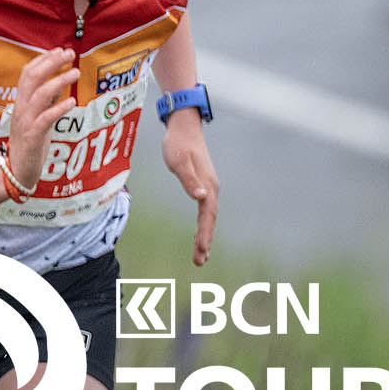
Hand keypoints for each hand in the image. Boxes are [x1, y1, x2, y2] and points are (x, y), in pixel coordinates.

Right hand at [6, 46, 78, 192]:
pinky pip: (45, 119)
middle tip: (70, 54)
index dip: (43, 59)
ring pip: (39, 94)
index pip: (28, 73)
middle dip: (51, 63)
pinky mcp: (32, 136)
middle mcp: (21, 108)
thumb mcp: (39, 117)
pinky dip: (58, 108)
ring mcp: (25, 121)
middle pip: (32, 77)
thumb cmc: (30, 143)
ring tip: (75, 73)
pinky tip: (72, 102)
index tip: (60, 50)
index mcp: (21, 102)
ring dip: (58, 81)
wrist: (16, 171)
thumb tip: (60, 81)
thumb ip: (47, 100)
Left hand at [161, 120, 218, 265]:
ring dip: (205, 236)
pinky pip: (205, 210)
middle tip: (199, 262)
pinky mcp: (203, 185)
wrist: (183, 127)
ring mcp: (208, 187)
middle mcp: (211, 189)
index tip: (201, 250)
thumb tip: (201, 198)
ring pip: (209, 217)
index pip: (207, 215)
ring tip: (201, 256)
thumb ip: (189, 180)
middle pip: (210, 220)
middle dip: (205, 241)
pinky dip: (204, 225)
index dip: (204, 233)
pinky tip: (199, 234)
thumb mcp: (178, 161)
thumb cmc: (177, 143)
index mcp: (207, 185)